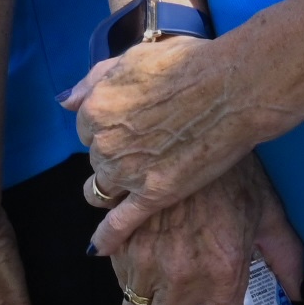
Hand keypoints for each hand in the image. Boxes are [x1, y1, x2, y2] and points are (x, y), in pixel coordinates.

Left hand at [69, 34, 295, 248]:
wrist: (237, 86)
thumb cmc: (195, 63)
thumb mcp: (138, 56)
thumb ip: (96, 78)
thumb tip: (65, 100)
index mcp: (96, 107)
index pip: (88, 127)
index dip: (113, 127)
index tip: (136, 124)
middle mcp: (103, 142)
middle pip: (98, 158)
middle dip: (119, 155)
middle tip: (151, 146)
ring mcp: (127, 171)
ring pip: (104, 189)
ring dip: (117, 187)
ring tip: (141, 181)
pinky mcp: (152, 194)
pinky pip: (119, 223)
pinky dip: (108, 237)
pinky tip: (102, 248)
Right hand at [103, 157, 301, 304]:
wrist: (187, 126)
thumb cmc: (236, 169)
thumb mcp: (270, 212)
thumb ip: (284, 256)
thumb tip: (296, 293)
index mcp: (224, 271)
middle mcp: (182, 275)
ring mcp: (144, 262)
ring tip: (165, 288)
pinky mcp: (115, 245)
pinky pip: (116, 281)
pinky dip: (128, 278)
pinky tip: (146, 252)